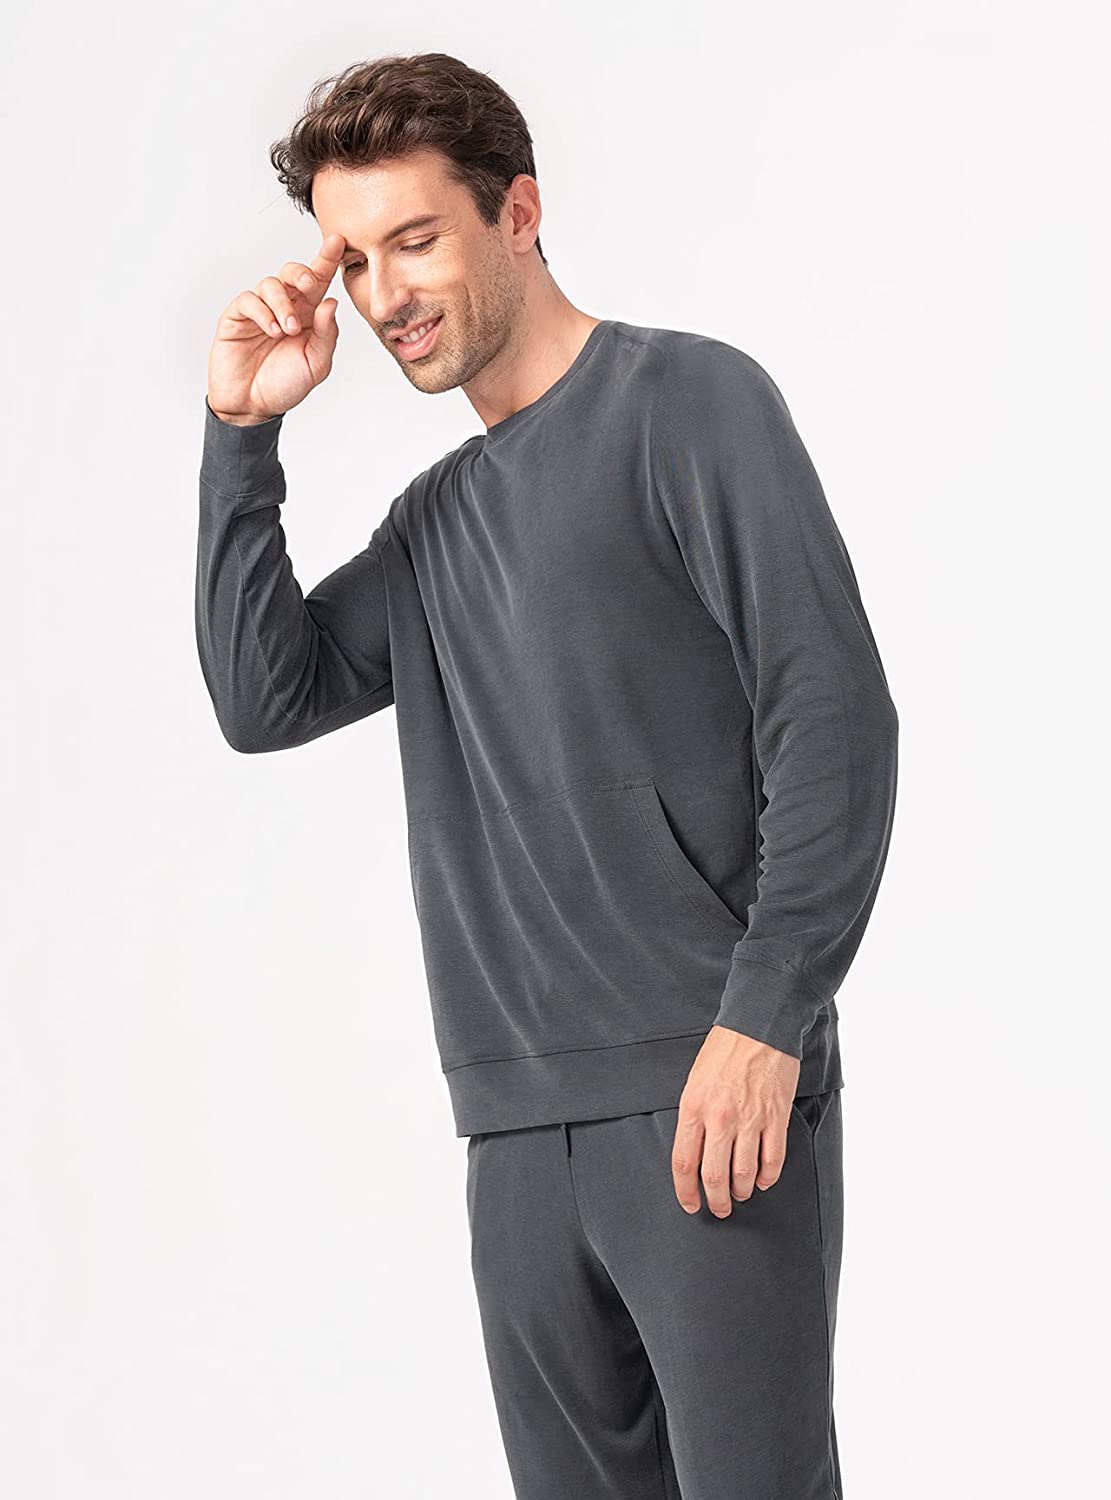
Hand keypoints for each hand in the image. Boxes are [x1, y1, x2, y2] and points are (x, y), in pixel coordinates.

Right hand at [206, 232, 345, 424]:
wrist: (253, 406)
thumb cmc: (285, 385)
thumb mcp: (317, 364)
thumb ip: (327, 334)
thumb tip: (331, 301)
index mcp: (309, 315)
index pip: (319, 281)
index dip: (327, 259)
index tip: (338, 241)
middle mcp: (285, 307)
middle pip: (293, 273)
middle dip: (303, 272)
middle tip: (310, 285)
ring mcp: (260, 311)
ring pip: (271, 284)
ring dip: (283, 303)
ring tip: (287, 330)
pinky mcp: (237, 317)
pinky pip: (249, 300)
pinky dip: (263, 311)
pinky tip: (272, 330)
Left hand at [671, 1025, 800, 1216]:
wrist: (758, 1027)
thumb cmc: (723, 1051)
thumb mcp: (694, 1082)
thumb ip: (693, 1117)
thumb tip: (695, 1152)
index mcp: (693, 1108)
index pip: (684, 1163)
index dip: (685, 1191)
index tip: (690, 1204)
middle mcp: (720, 1119)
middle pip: (714, 1177)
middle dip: (715, 1201)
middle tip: (718, 1209)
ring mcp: (750, 1120)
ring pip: (743, 1175)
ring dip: (740, 1192)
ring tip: (739, 1195)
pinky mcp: (776, 1118)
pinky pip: (772, 1161)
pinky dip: (767, 1178)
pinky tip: (761, 1180)